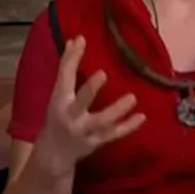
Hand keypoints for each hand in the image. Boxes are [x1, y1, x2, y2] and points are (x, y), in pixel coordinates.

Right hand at [34, 36, 145, 175]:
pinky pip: (113, 135)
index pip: (64, 77)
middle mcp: (70, 115)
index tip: (82, 40)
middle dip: (90, 89)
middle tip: (103, 73)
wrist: (52, 153)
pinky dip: (127, 127)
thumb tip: (75, 40)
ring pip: (101, 121)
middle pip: (80, 102)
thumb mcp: (58, 93)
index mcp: (59, 100)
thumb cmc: (58, 116)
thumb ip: (67, 68)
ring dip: (116, 110)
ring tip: (132, 97)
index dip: (72, 59)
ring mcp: (84, 130)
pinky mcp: (96, 142)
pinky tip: (142, 117)